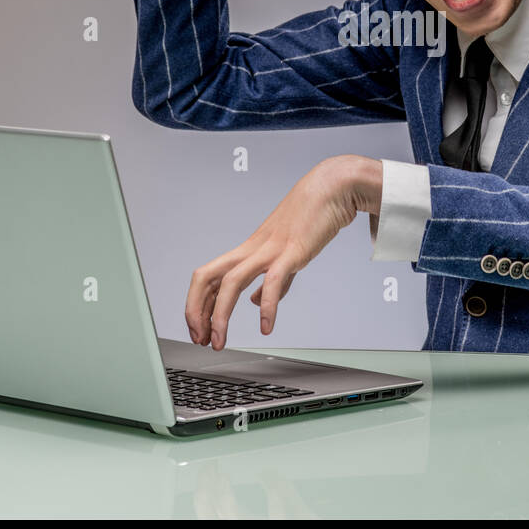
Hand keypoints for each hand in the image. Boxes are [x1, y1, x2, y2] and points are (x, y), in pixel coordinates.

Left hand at [186, 155, 382, 349]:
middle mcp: (252, 249)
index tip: (200, 329)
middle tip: (200, 339)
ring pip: (230, 282)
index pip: (208, 277)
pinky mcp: (292, 251)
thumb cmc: (312, 215)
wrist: (333, 187)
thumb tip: (257, 301)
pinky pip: (273, 281)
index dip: (197, 305)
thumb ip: (272, 280)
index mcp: (249, 250)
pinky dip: (268, 307)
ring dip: (219, 315)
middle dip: (195, 311)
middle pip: (206, 277)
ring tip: (220, 341)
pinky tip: (266, 326)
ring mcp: (270, 249)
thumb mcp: (286, 251)